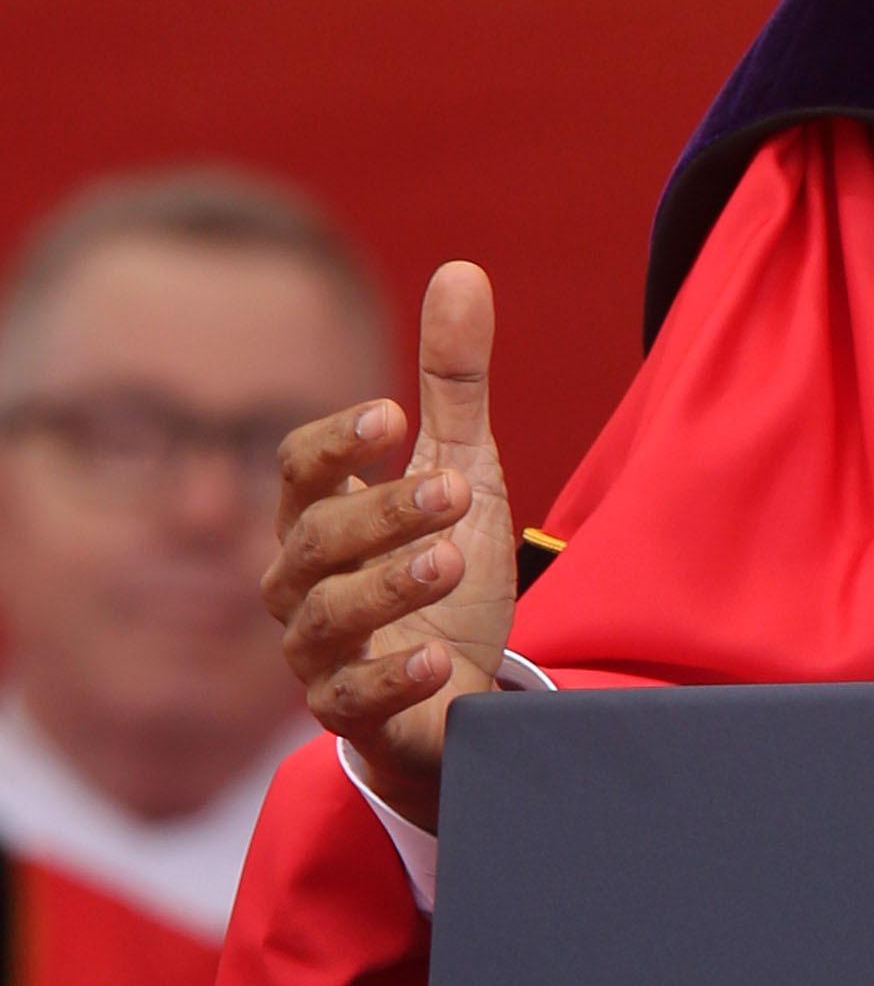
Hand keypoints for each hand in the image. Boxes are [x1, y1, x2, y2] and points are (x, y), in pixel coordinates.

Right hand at [261, 262, 518, 835]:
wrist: (463, 691)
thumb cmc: (447, 571)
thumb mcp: (463, 471)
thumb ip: (456, 382)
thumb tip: (462, 269)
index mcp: (320, 518)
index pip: (298, 468)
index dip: (336, 441)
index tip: (393, 414)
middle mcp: (303, 582)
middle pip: (319, 538)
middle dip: (383, 511)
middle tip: (452, 491)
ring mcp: (319, 651)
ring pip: (328, 614)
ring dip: (388, 585)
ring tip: (449, 559)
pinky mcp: (349, 715)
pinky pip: (352, 699)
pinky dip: (390, 677)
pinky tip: (434, 658)